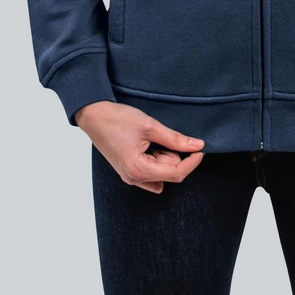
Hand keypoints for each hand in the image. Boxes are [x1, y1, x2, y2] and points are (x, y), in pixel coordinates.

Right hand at [74, 101, 204, 193]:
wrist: (94, 115)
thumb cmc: (118, 119)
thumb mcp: (150, 126)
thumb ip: (175, 139)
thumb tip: (198, 146)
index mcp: (138, 170)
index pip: (176, 174)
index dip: (192, 162)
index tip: (201, 148)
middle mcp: (133, 179)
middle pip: (169, 173)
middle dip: (172, 154)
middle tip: (160, 134)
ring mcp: (130, 177)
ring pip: (161, 172)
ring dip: (164, 156)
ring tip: (151, 138)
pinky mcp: (129, 171)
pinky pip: (152, 171)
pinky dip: (156, 159)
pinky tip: (148, 144)